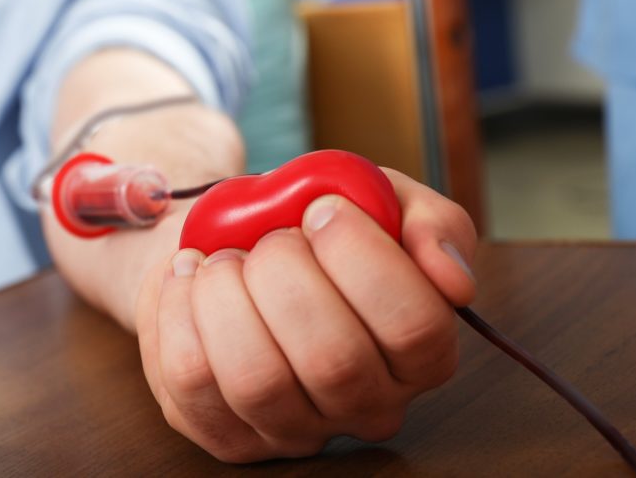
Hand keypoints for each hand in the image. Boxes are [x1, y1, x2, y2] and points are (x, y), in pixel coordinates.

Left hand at [134, 168, 476, 461]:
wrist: (227, 240)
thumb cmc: (310, 224)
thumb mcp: (381, 201)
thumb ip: (431, 224)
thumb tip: (453, 278)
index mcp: (421, 355)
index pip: (415, 327)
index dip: (363, 258)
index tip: (322, 209)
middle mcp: (367, 406)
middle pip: (334, 359)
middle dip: (286, 273)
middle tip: (270, 236)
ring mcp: (295, 430)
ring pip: (257, 379)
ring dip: (227, 296)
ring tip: (224, 260)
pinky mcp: (226, 434)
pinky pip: (193, 380)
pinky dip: (182, 310)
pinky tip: (189, 278)